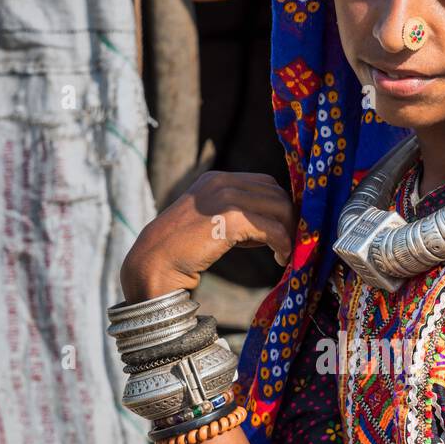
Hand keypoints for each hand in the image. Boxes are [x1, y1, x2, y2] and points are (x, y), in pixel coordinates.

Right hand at [121, 168, 297, 301]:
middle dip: (288, 218)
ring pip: (279, 208)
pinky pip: (271, 228)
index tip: (284, 230)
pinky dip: (283, 244)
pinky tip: (281, 258)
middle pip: (276, 192)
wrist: (154, 264)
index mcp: (216, 179)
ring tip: (286, 253)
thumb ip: (236, 217)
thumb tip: (271, 227)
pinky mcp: (229, 218)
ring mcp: (224, 197)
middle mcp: (221, 182)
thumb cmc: (181, 252)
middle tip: (290, 242)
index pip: (264, 183)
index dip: (279, 206)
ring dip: (289, 232)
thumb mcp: (209, 222)